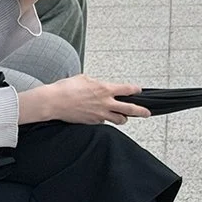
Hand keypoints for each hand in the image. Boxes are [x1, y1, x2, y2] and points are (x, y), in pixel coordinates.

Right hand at [19, 77, 151, 126]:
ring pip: (119, 120)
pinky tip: (101, 116)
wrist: (53, 102)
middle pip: (130, 109)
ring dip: (123, 118)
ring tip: (123, 116)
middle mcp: (105, 103)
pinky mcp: (92, 122)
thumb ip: (96, 83)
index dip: (135, 90)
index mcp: (104, 89)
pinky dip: (105, 119)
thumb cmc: (66, 88)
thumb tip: (100, 86)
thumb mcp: (83, 78)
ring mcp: (99, 115)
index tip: (139, 90)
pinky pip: (103, 122)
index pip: (127, 90)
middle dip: (141, 111)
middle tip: (147, 113)